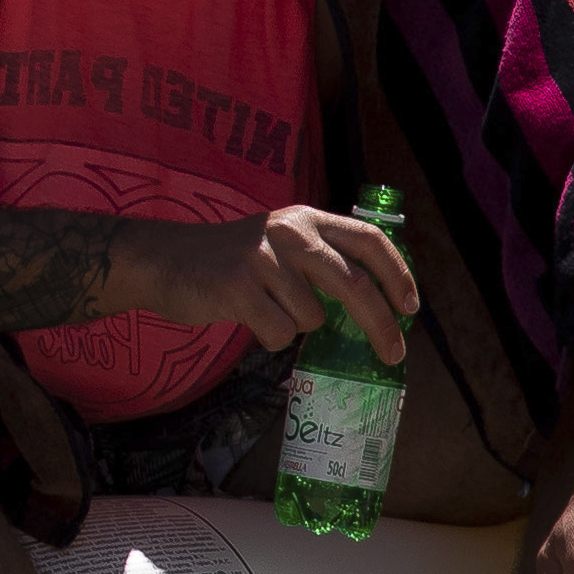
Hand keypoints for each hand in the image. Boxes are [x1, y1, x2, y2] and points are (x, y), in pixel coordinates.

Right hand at [139, 203, 419, 356]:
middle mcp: (288, 231)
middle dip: (379, 324)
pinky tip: (247, 317)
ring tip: (266, 309)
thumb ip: (319, 262)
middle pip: (353, 283)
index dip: (397, 273)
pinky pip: (279, 332)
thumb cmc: (230, 262)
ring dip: (295, 327)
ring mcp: (262, 257)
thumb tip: (375, 307)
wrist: (162, 259)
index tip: (411, 307)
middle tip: (392, 354)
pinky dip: (269, 337)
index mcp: (305, 218)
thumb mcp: (279, 245)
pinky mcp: (237, 286)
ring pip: (312, 318)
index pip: (368, 239)